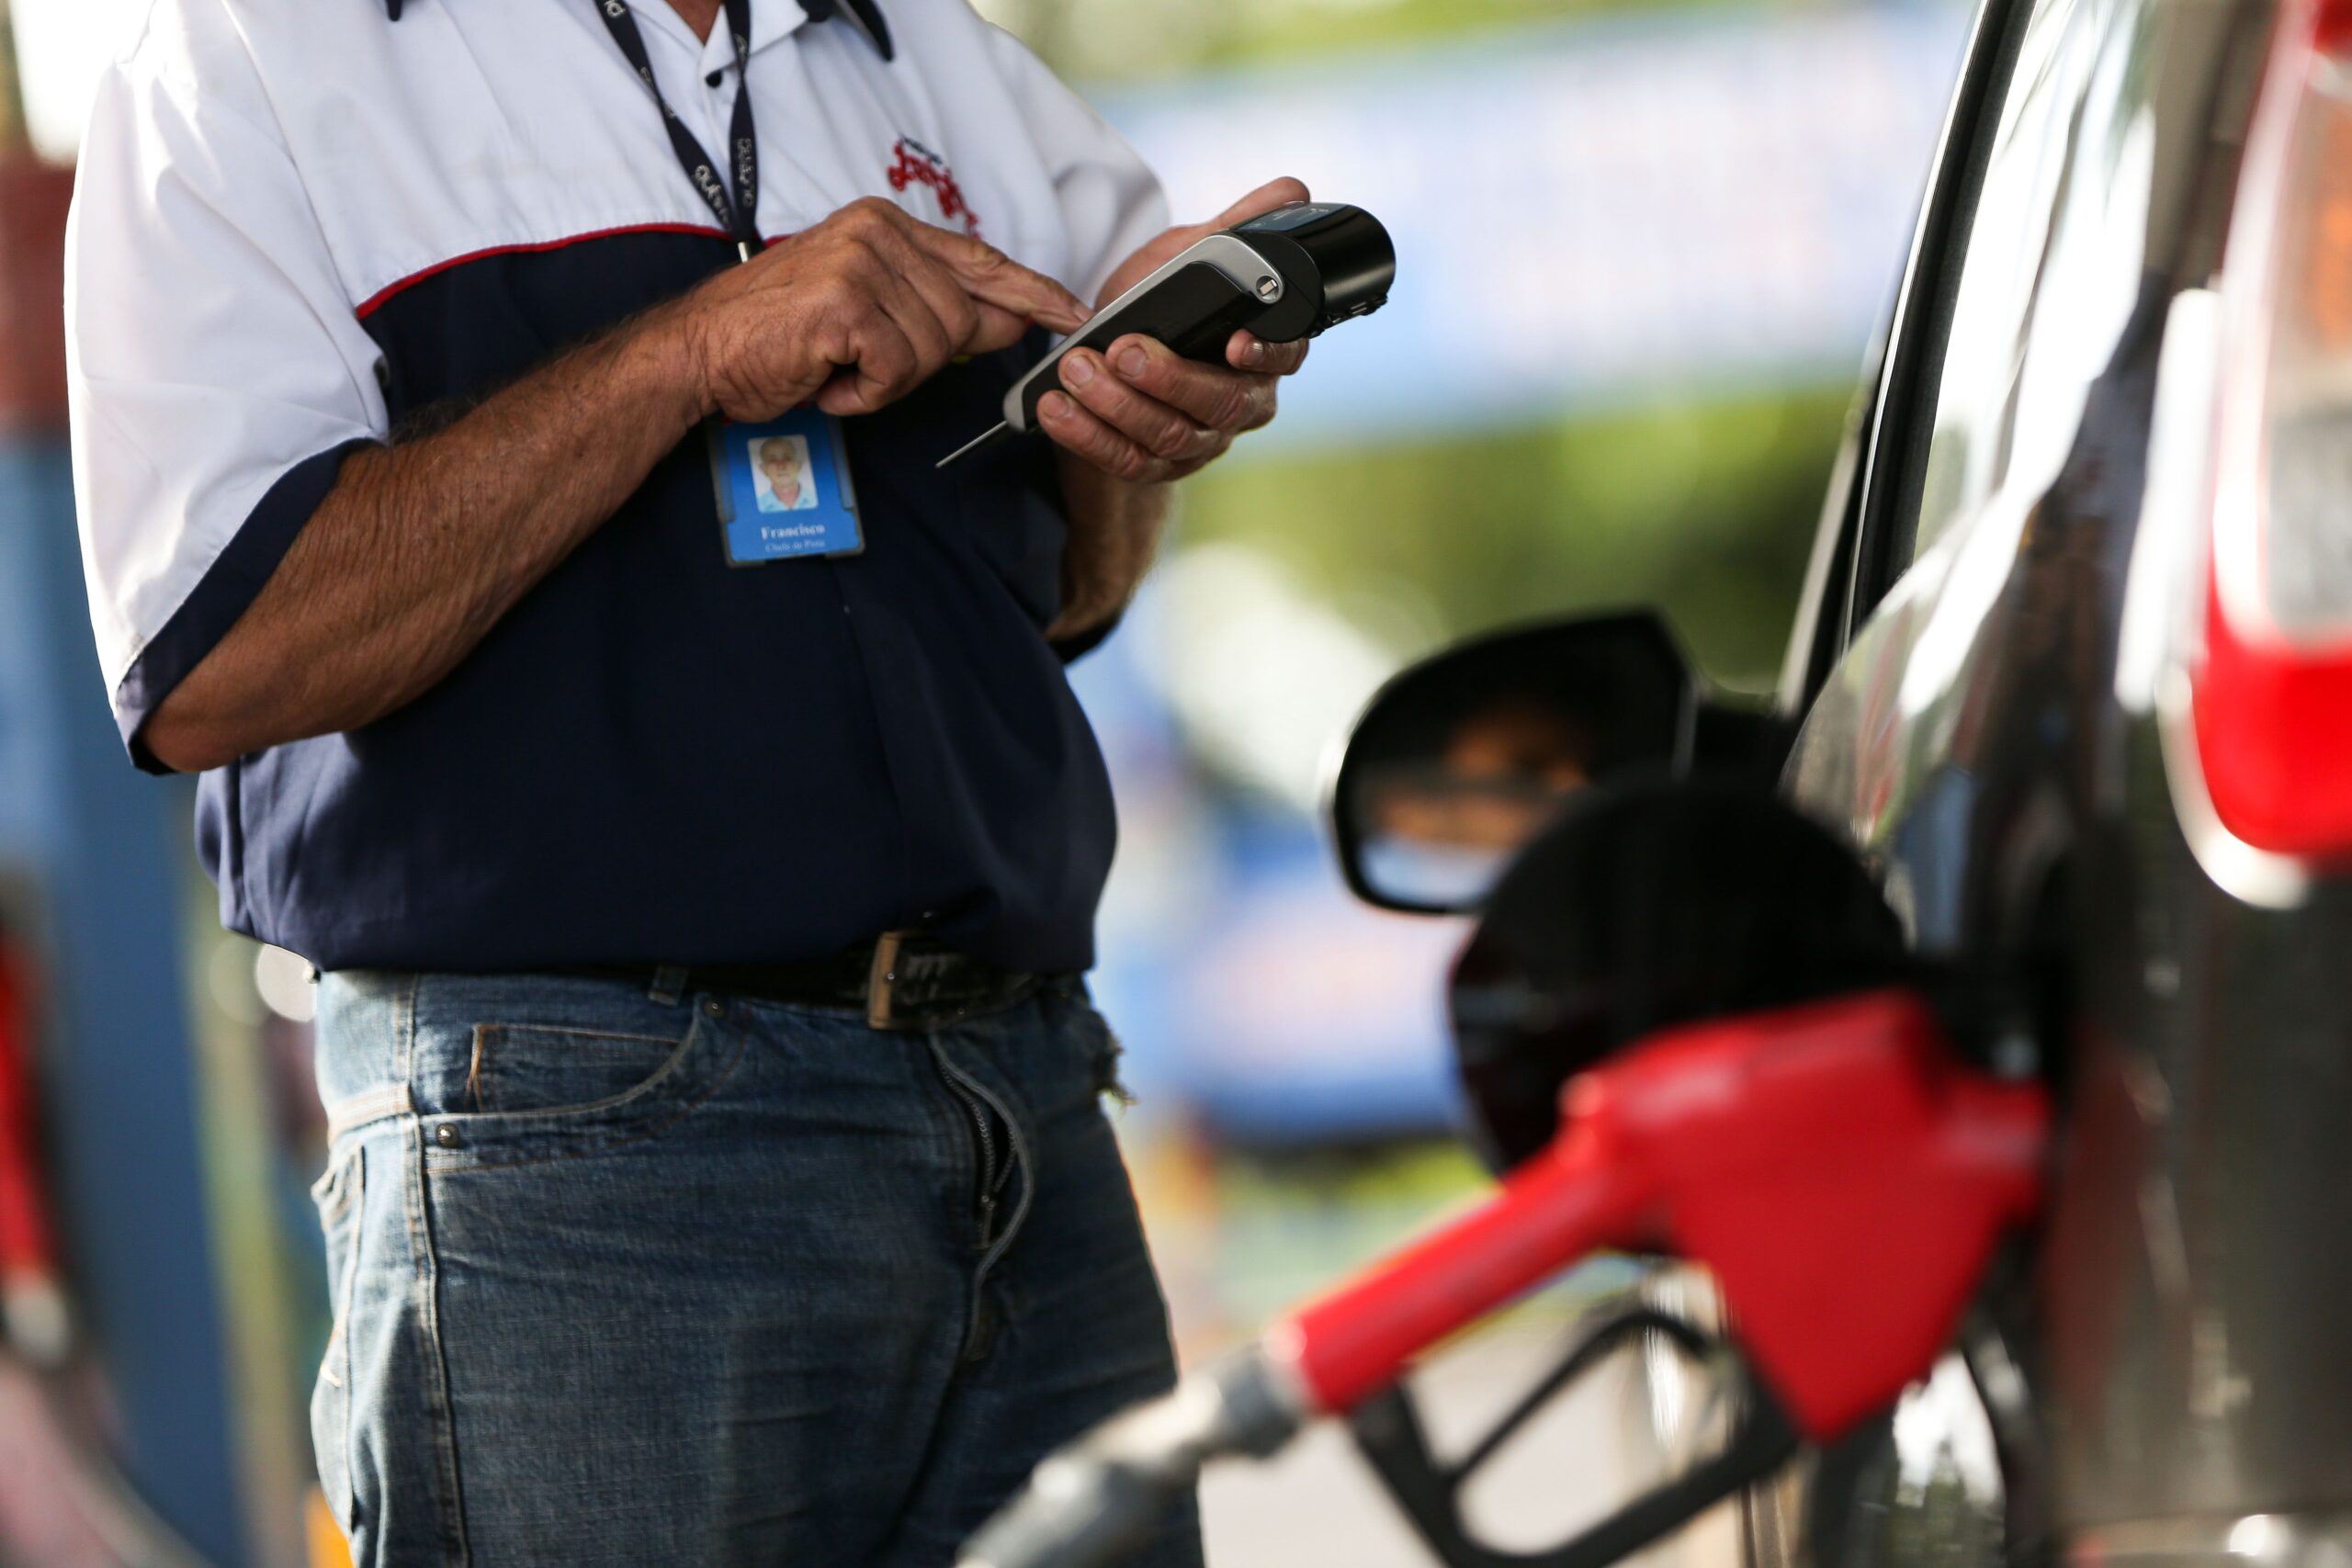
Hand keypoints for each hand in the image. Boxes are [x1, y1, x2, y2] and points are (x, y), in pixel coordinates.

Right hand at [674, 197, 1092, 421]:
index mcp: (885, 225)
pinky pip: (897, 370)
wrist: (698, 352)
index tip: (1072, 313)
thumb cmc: (776, 337)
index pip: (980, 260)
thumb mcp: (865, 312)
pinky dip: (863, 392)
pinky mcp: (848, 305)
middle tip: (858, 363)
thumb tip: (1012, 321)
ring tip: (835, 365)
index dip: (1032, 293)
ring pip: (933, 349)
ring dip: (885, 379)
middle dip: (920, 361)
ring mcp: (862, 264)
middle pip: (961, 320)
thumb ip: (937, 309)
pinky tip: (826, 377)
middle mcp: (877, 232)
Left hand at [1040, 178, 1313, 484]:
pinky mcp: (1155, 468)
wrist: (1115, 372)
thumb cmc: (1161, 312)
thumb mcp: (1190, 261)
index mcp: (1262, 353)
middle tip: (1123, 350)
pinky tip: (1056, 410)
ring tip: (1076, 370)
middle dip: (1169, 378)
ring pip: (1170, 435)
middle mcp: (1240, 403)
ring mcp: (1199, 442)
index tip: (1235, 343)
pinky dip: (1087, 436)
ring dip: (1119, 405)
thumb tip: (1290, 192)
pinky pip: (1126, 461)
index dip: (1264, 353)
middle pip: (1220, 403)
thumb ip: (1234, 228)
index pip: (1283, 356)